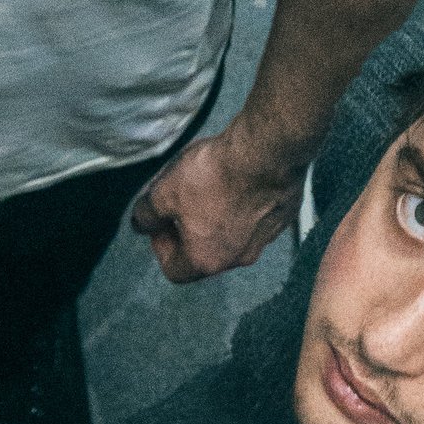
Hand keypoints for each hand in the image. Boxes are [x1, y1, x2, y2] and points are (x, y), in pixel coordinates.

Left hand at [131, 127, 305, 283]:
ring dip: (216, 220)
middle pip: (205, 255)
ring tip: (208, 188)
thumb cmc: (213, 176)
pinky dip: (242, 208)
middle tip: (181, 203)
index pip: (174, 270)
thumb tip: (141, 223)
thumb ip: (146, 214)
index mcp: (207, 260)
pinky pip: (255, 221)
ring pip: (232, 238)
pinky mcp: (282, 219)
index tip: (160, 222)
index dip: (160, 247)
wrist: (267, 153)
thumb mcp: (164, 192)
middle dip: (188, 232)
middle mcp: (238, 258)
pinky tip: (236, 182)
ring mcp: (265, 240)